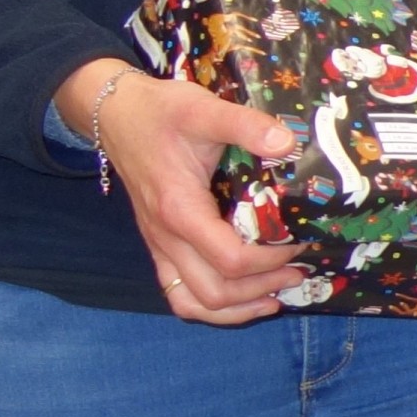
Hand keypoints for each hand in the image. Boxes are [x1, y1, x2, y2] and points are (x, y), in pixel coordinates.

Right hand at [66, 58, 304, 325]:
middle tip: (299, 270)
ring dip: (239, 307)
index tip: (299, 241)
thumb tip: (288, 143)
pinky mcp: (159, 246)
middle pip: (215, 292)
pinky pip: (180, 294)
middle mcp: (166, 237)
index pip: (230, 259)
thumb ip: (245, 125)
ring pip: (194, 303)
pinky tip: (245, 297)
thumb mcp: (202, 109)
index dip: (271, 259)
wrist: (116, 114)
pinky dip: (214, 306)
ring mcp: (159, 246)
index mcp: (179, 209)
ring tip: (278, 293)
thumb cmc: (160, 112)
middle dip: (263, 288)